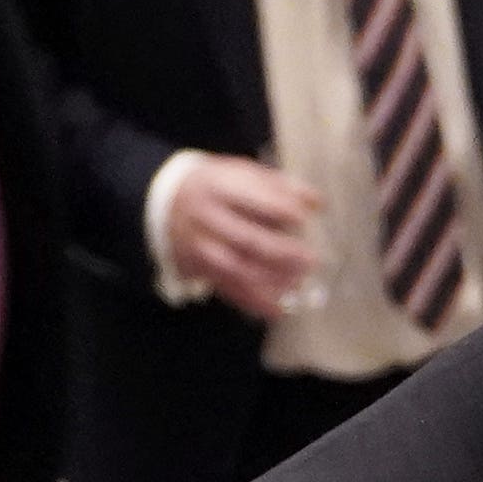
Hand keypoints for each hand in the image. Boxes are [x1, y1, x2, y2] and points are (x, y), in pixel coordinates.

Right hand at [161, 155, 325, 321]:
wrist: (166, 203)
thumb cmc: (216, 187)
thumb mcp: (242, 173)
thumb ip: (280, 186)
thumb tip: (316, 202)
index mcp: (219, 188)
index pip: (255, 200)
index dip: (283, 210)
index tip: (304, 218)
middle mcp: (207, 219)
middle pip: (248, 239)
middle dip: (283, 253)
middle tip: (311, 260)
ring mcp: (201, 247)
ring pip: (239, 270)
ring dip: (272, 280)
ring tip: (299, 283)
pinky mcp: (201, 270)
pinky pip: (230, 290)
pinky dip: (255, 303)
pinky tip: (279, 309)